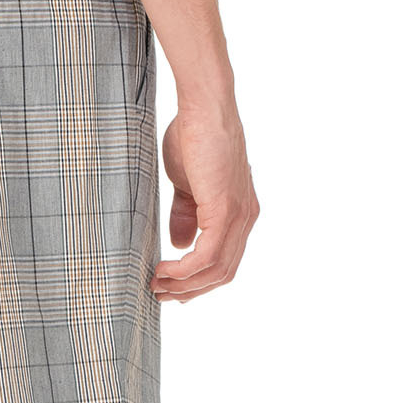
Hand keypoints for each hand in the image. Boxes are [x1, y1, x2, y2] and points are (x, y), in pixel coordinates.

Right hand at [150, 106, 258, 301]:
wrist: (204, 107)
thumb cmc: (194, 136)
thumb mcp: (186, 185)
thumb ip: (186, 215)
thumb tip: (179, 245)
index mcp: (240, 212)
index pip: (225, 261)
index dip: (199, 281)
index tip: (172, 287)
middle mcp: (246, 217)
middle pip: (223, 273)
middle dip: (190, 290)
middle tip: (161, 294)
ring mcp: (239, 215)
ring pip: (216, 270)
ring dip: (185, 284)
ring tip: (157, 285)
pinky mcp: (226, 210)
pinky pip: (207, 255)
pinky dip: (185, 269)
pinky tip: (164, 269)